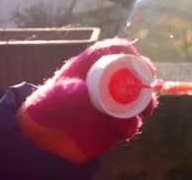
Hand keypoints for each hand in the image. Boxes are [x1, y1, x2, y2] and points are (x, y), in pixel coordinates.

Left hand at [17, 38, 157, 162]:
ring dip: (145, 103)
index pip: (118, 50)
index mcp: (94, 64)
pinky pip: (132, 123)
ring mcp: (114, 103)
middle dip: (146, 78)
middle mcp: (107, 81)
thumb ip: (72, 93)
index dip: (131, 54)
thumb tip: (87, 94)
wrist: (43, 139)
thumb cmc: (47, 108)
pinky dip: (132, 124)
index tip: (139, 63)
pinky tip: (124, 128)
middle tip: (148, 86)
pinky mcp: (117, 125)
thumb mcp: (57, 95)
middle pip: (136, 73)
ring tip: (143, 110)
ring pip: (139, 99)